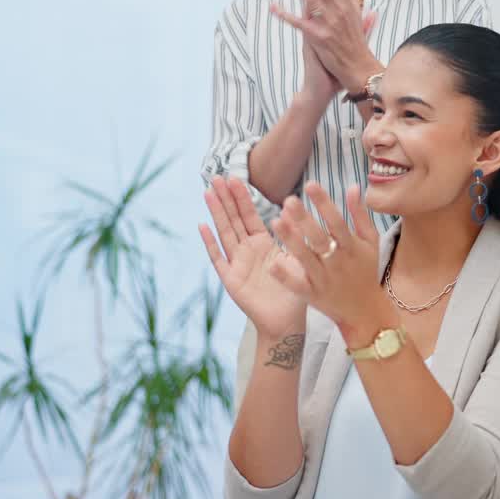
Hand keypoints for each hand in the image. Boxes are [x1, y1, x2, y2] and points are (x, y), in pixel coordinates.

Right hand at [200, 177, 307, 336]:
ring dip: (216, 213)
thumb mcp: (297, 259)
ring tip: (208, 192)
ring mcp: (237, 264)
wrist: (287, 322)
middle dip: (225, 198)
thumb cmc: (294, 291)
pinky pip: (219, 259)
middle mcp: (247, 250)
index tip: (235, 177)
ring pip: (224, 233)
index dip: (242, 197)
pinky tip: (202, 226)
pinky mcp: (231, 279)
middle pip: (233, 219)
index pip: (250, 215)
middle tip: (217, 177)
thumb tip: (292, 208)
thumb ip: (292, 235)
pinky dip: (211, 243)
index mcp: (262, 244)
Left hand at [268, 183, 393, 348]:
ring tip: (276, 221)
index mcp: (352, 247)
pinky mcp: (312, 295)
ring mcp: (324, 279)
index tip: (310, 184)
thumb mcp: (370, 241)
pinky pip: (297, 285)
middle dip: (305, 219)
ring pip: (305, 258)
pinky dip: (285, 276)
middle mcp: (337, 262)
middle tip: (289, 200)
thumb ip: (359, 214)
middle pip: (319, 238)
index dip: (324, 203)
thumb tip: (352, 186)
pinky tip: (273, 262)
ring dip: (291, 241)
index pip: (337, 222)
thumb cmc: (365, 270)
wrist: (365, 310)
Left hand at [272, 0, 380, 94]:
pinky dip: (284, 14)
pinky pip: (298, 23)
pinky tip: (273, 6)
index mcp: (351, 6)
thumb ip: (360, 10)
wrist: (359, 71)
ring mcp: (330, 23)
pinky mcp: (319, 37)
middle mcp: (341, 11)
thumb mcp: (361, 25)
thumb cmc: (358, 49)